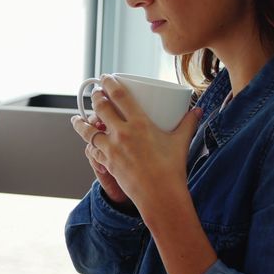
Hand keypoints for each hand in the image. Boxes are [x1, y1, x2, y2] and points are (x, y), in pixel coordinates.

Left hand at [72, 75, 201, 217]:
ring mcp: (112, 148)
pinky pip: (92, 151)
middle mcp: (122, 133)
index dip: (109, 83)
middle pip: (100, 108)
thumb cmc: (172, 169)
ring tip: (77, 118)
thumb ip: (188, 123)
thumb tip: (197, 110)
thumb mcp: (181, 142)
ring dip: (81, 122)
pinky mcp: (107, 163)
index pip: (119, 96)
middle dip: (95, 97)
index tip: (105, 78)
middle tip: (95, 93)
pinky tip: (88, 143)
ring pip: (88, 130)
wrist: (160, 196)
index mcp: (140, 123)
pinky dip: (89, 146)